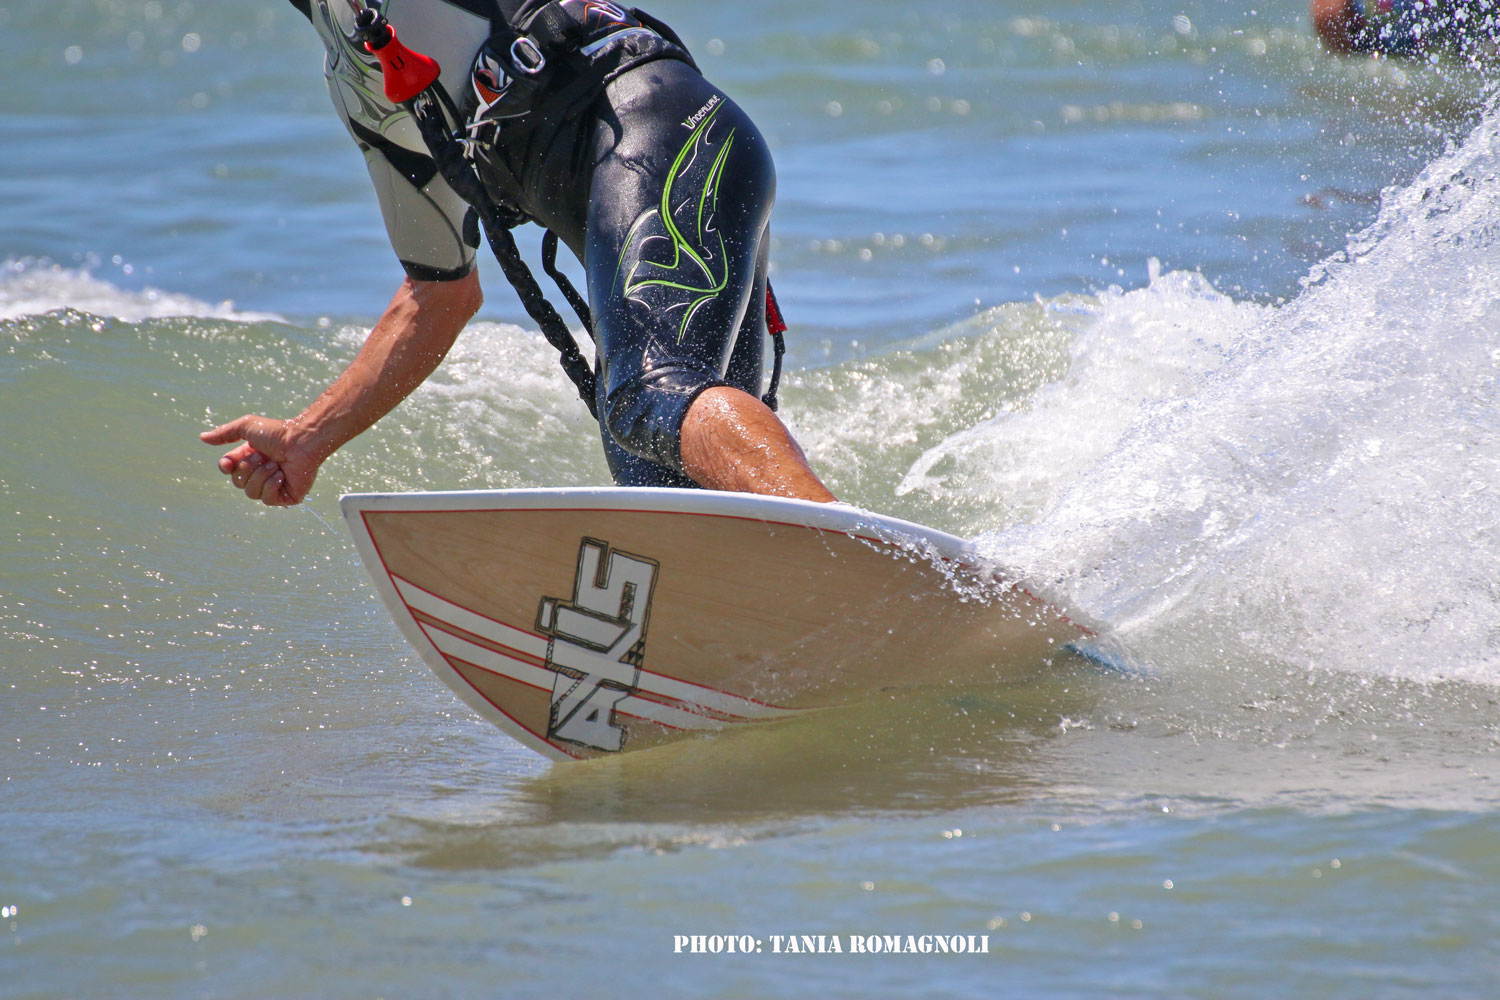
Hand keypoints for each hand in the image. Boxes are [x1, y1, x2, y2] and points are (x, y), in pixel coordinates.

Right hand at [200, 415, 321, 506]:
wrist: (302, 441)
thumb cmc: (277, 432)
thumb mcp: (247, 427)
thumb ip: (225, 433)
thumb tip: (202, 437)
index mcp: (250, 458)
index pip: (228, 470)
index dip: (226, 468)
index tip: (229, 463)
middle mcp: (260, 473)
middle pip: (238, 482)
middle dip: (248, 468)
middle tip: (263, 456)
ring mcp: (274, 486)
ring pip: (250, 493)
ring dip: (261, 475)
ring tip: (275, 464)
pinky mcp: (286, 497)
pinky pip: (267, 499)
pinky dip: (272, 485)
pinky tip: (282, 474)